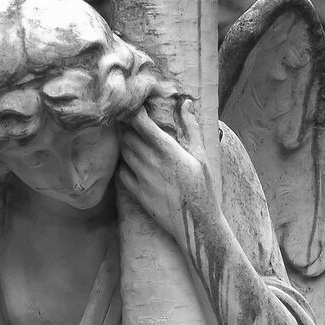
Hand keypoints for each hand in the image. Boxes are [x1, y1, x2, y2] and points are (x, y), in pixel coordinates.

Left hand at [117, 95, 215, 248]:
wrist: (196, 221)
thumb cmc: (203, 186)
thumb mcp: (201, 154)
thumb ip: (191, 127)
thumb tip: (186, 103)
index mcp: (167, 149)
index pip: (140, 123)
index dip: (134, 112)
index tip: (136, 108)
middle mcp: (150, 162)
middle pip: (127, 136)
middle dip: (129, 128)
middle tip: (134, 125)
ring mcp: (141, 178)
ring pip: (123, 153)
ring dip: (126, 145)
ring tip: (134, 143)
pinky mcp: (137, 193)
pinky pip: (121, 173)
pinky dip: (124, 165)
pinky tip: (132, 164)